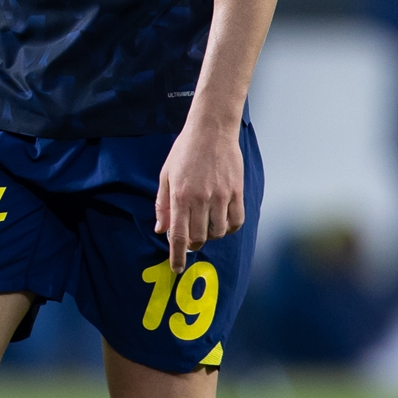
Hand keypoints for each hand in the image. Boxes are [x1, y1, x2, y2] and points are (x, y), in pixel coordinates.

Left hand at [154, 123, 244, 273]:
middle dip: (192, 244)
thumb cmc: (185, 150)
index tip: (176, 268)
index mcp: (180, 196)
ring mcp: (220, 196)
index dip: (176, 256)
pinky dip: (228, 227)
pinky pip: (235, 222)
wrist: (211, 129)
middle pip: (198, 238)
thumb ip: (162, 204)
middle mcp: (200, 199)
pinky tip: (222, 221)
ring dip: (210, 235)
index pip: (178, 236)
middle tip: (189, 237)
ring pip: (217, 233)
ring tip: (205, 224)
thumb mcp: (166, 174)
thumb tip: (160, 229)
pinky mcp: (237, 192)